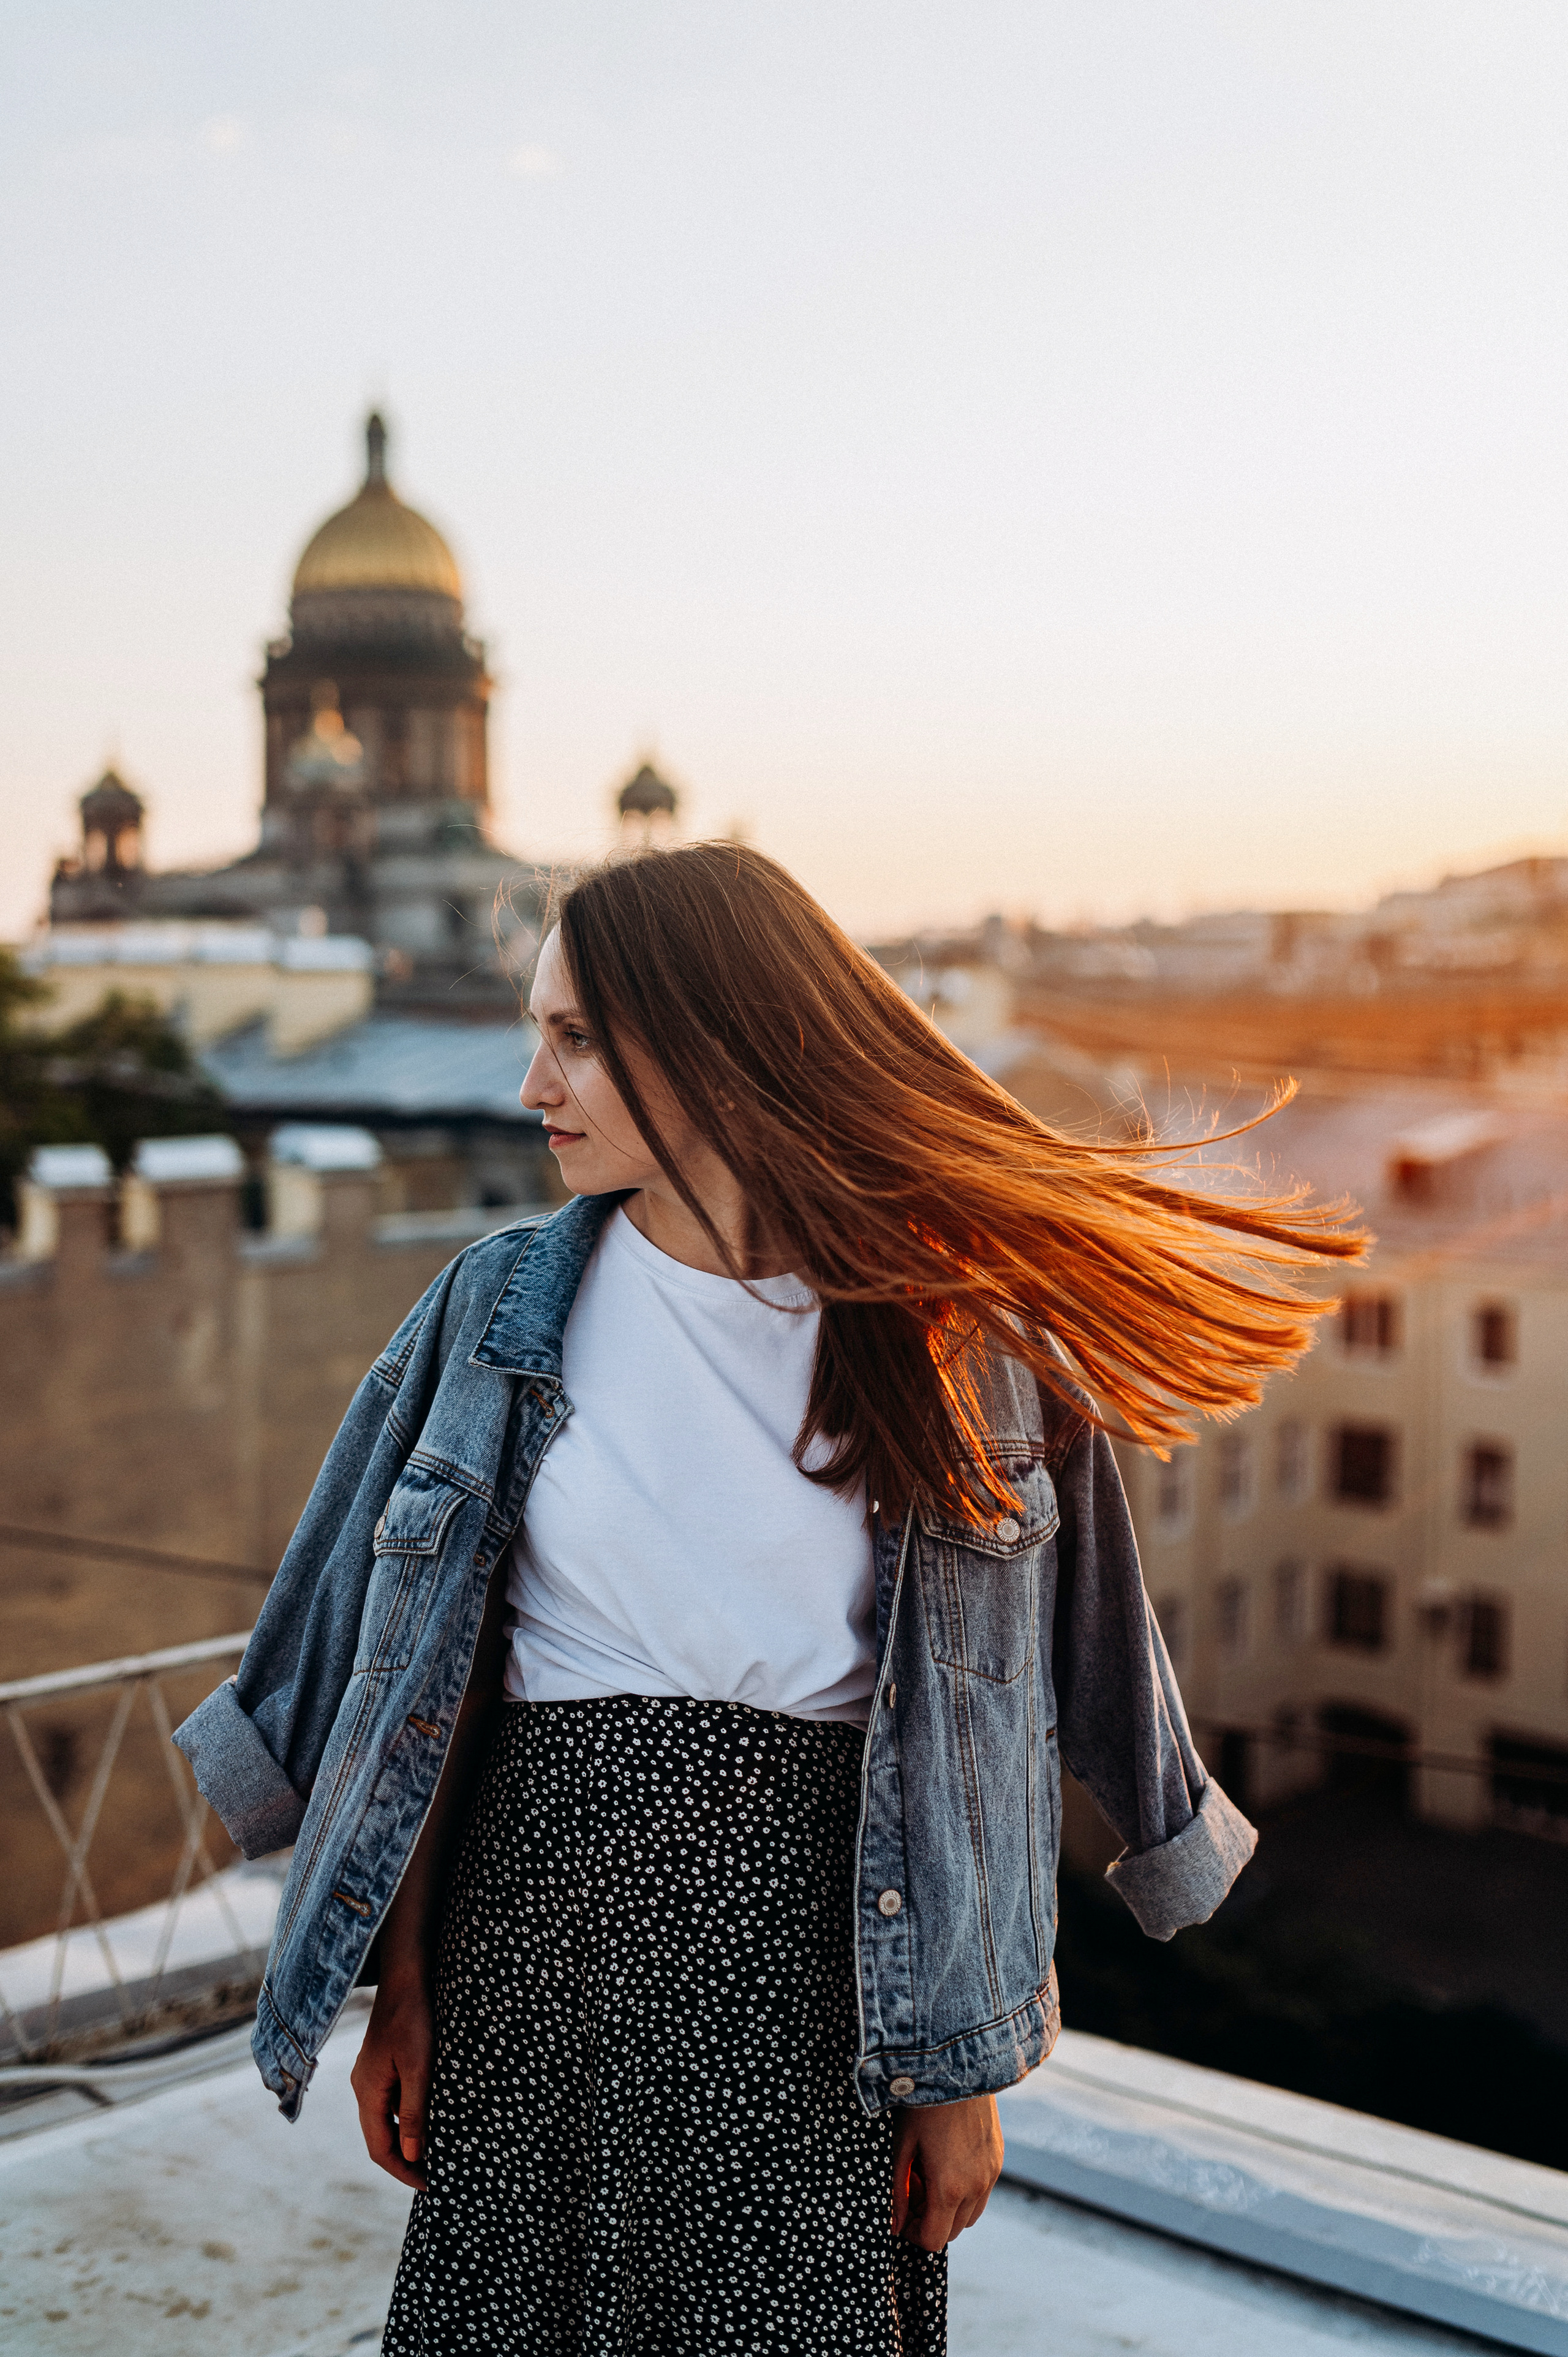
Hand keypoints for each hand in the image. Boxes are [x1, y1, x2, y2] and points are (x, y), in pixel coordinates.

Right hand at [350, 1970, 433, 2191]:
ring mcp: (370, 2076)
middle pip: (379, 2138)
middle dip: (404, 2161)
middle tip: (434, 2176)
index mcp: (368, 2092)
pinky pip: (390, 2102)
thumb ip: (413, 2112)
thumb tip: (410, 2156)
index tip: (429, 2186)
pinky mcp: (381, 2064)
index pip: (380, 2149)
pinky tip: (426, 2119)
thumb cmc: (414, 2019)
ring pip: (384, 2121)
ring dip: (406, 2140)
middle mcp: (363, 2088)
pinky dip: (406, 2118)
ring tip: (433, 2154)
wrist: (406, 1975)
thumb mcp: (419, 2067)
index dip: (403, 2171)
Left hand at [890, 2091, 1003, 2250]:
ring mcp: (991, 2173)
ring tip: (931, 2175)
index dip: (913, 2235)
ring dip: (950, 2208)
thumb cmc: (923, 2105)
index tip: (902, 2215)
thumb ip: (897, 2192)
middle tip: (913, 2189)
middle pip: (953, 2231)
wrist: (958, 2066)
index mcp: (949, 2188)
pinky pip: (983, 2191)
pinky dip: (966, 2191)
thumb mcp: (901, 2147)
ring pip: (971, 2214)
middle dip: (930, 2220)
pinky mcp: (998, 2158)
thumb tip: (893, 2226)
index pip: (934, 2240)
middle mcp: (976, 2186)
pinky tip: (949, 2161)